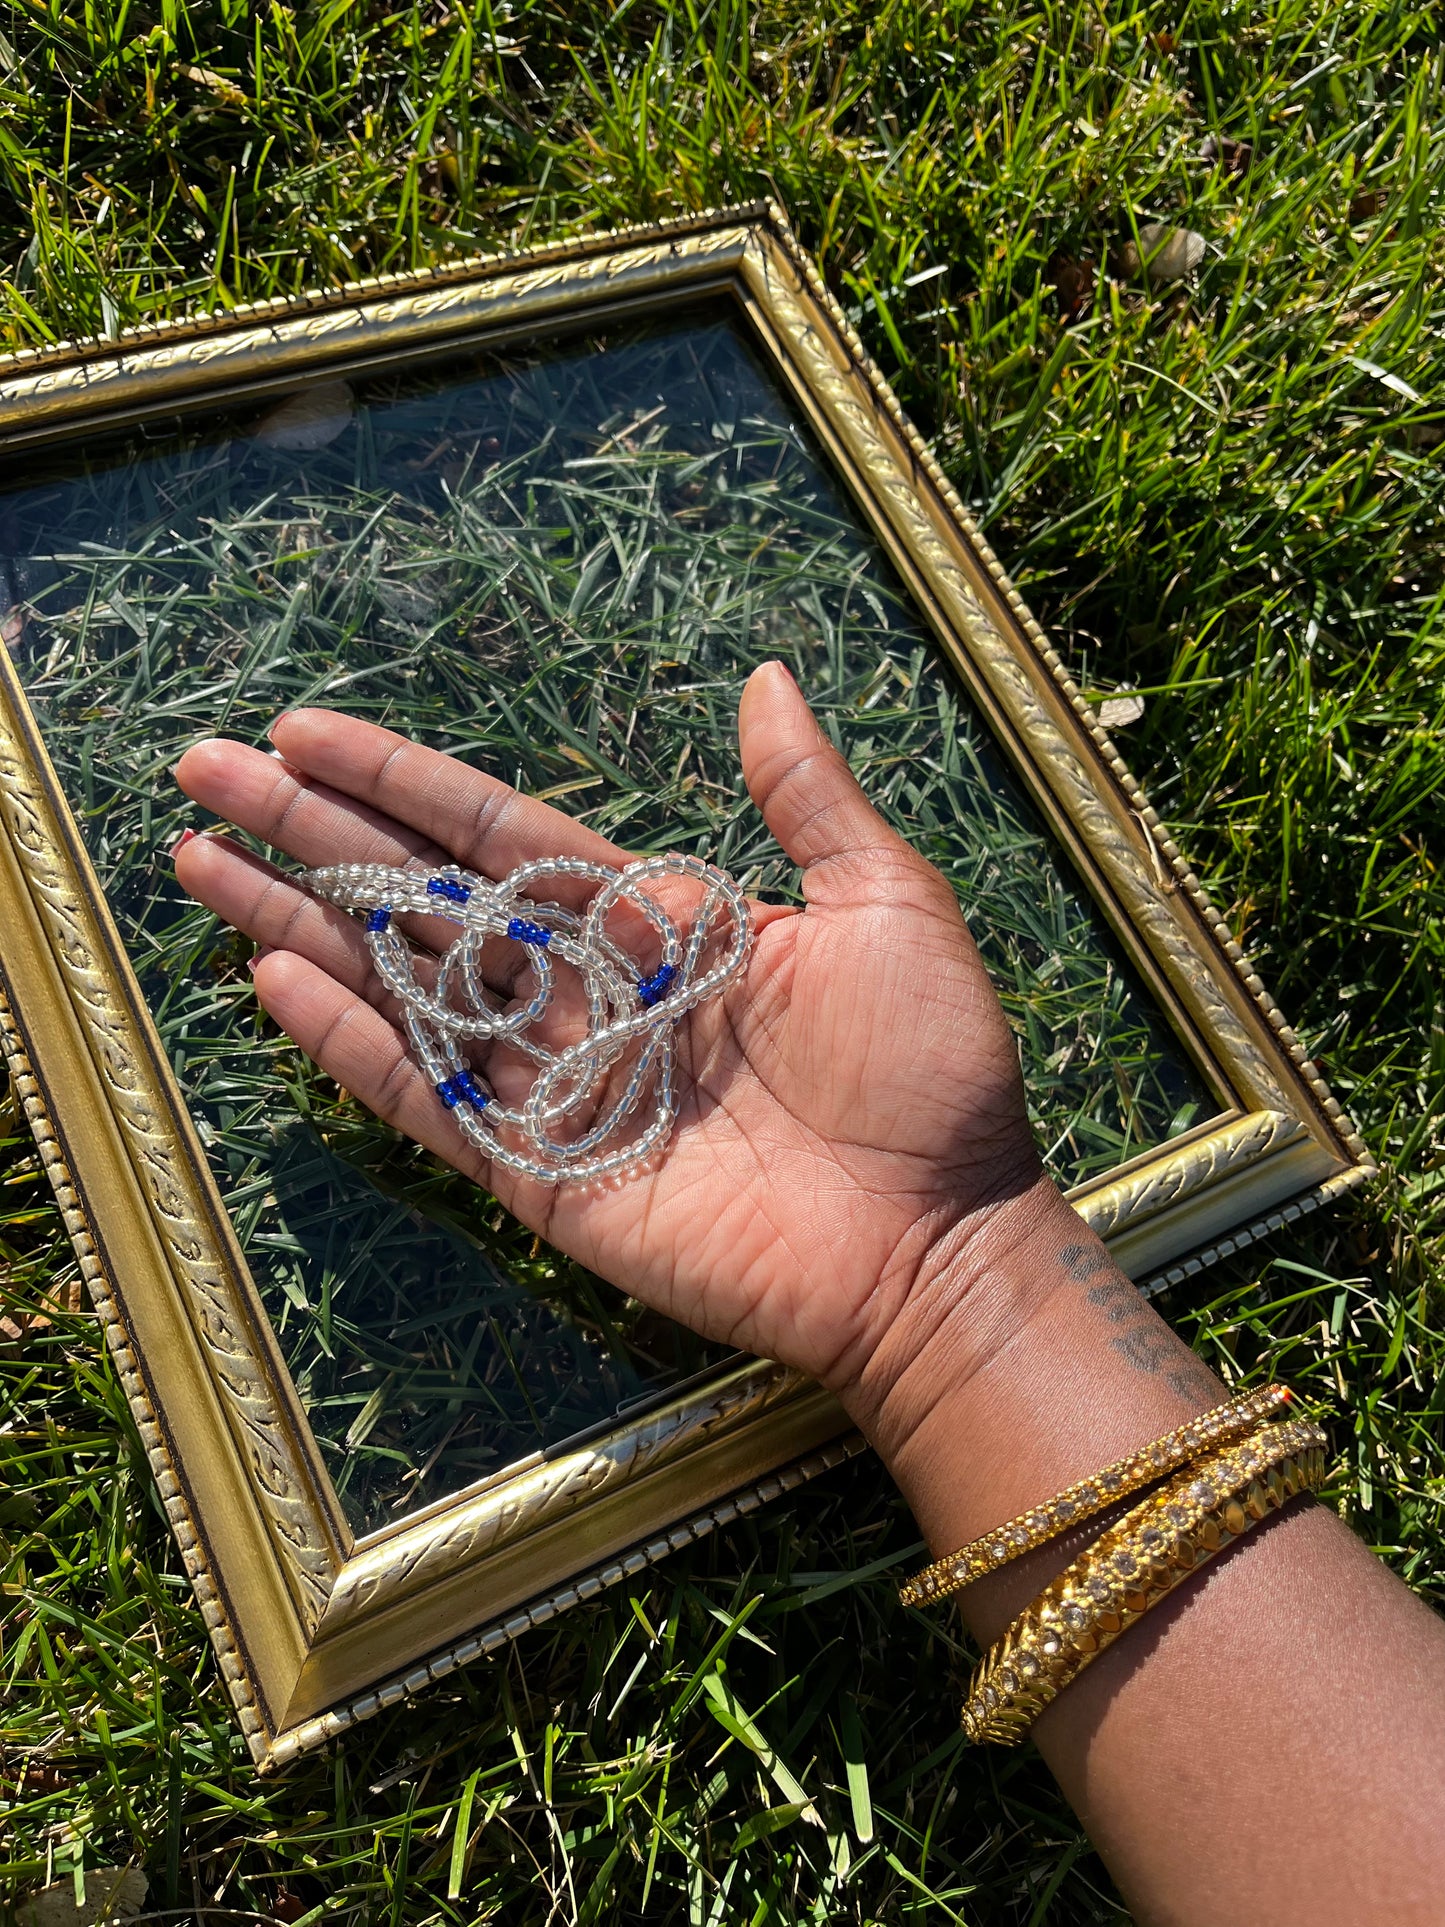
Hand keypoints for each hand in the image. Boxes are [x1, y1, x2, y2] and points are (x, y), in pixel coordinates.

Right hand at [173, 662, 1054, 1427]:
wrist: (939, 1241)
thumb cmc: (930, 1070)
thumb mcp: (886, 904)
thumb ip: (807, 799)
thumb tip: (764, 677)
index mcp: (657, 921)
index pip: (497, 833)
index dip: (402, 780)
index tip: (306, 730)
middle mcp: (588, 992)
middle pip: (424, 895)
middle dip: (314, 833)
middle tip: (204, 772)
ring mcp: (557, 1083)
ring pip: (405, 986)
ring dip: (302, 923)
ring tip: (199, 862)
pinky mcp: (544, 1175)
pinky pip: (433, 1099)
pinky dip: (354, 1044)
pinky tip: (275, 982)